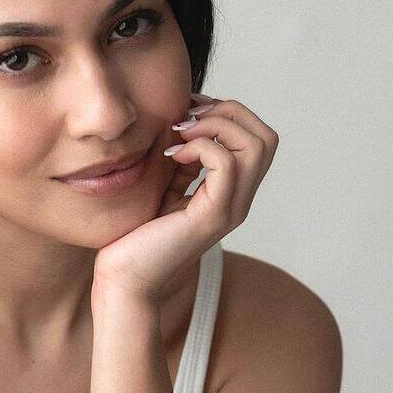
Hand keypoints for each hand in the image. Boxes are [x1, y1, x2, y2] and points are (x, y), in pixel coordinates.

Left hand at [93, 94, 278, 307]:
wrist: (125, 281)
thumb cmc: (137, 238)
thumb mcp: (165, 188)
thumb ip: (184, 162)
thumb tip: (186, 124)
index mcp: (232, 193)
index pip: (258, 139)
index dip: (229, 114)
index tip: (190, 111)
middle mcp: (239, 201)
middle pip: (266, 137)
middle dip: (229, 112)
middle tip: (188, 119)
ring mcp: (230, 209)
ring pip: (256, 146)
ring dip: (217, 125)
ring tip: (182, 134)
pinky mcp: (212, 216)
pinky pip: (226, 164)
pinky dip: (202, 147)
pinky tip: (174, 156)